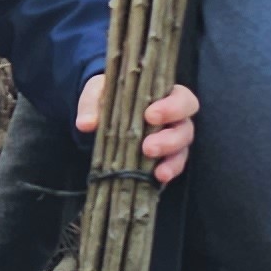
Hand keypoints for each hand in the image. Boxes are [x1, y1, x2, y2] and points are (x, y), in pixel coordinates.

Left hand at [76, 74, 200, 184]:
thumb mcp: (98, 92)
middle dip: (170, 139)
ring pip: (182, 150)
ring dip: (170, 159)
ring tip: (157, 170)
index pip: (182, 99)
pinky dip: (168, 172)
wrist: (101, 113)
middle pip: (185, 128)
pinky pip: (172, 166)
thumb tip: (85, 124)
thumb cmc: (108, 96)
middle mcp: (174, 119)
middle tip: (148, 147)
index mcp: (165, 96)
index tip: (150, 115)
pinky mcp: (164, 159)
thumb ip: (92, 103)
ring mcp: (172, 141)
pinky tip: (158, 178)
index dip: (172, 107)